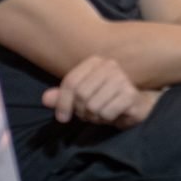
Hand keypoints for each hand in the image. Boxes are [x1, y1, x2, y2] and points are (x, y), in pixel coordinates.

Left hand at [42, 56, 159, 128]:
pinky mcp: (130, 94)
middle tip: (90, 113)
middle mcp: (110, 65)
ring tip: (102, 113)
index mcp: (95, 62)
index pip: (71, 82)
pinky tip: (113, 114)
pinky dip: (106, 119)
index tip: (63, 117)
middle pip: (81, 94)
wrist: (135, 106)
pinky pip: (106, 112)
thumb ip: (62, 98)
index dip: (63, 103)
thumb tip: (45, 98)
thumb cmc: (106, 99)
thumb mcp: (81, 99)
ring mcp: (122, 78)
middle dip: (82, 111)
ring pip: (92, 105)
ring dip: (94, 116)